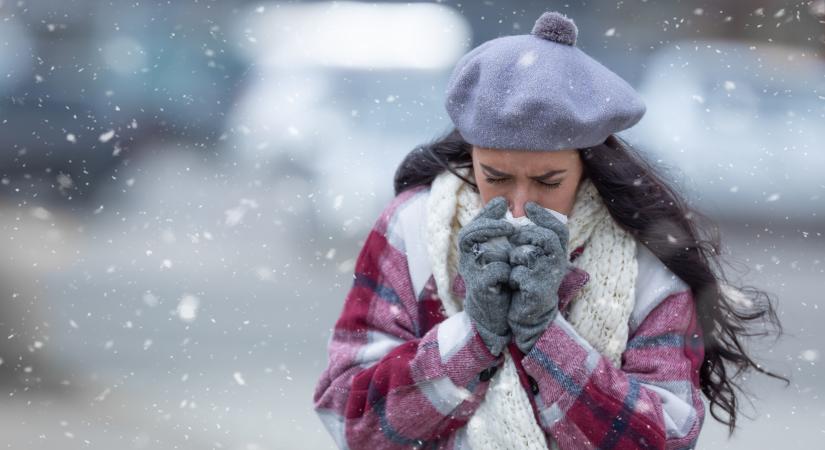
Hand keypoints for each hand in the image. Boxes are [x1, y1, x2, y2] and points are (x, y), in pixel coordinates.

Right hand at [457, 196, 515, 355]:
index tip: (503, 204)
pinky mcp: (480, 289)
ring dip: (496, 243)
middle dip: (489, 225)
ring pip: (478, 250)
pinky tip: (514, 273)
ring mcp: (472, 274)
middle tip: (509, 225)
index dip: (487, 212)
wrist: (497, 315)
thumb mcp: (501, 254)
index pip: (475, 224)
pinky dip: (505, 270)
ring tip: (512, 241)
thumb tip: (502, 203)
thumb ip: (501, 233)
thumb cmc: (500, 281)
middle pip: (469, 233)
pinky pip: (493, 272)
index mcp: (474, 249)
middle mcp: (468, 259)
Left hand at [506, 201, 571, 353]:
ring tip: (514, 265)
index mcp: (558, 253)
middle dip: (527, 234)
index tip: (529, 205)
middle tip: (514, 237)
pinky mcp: (538, 291)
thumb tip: (519, 211)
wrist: (528, 314)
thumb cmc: (528, 281)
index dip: (545, 215)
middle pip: (546, 237)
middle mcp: (558, 263)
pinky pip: (520, 273)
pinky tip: (514, 283)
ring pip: (530, 254)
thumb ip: (530, 238)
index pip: (558, 228)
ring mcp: (549, 277)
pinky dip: (513, 275)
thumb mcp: (532, 257)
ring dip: (517, 257)